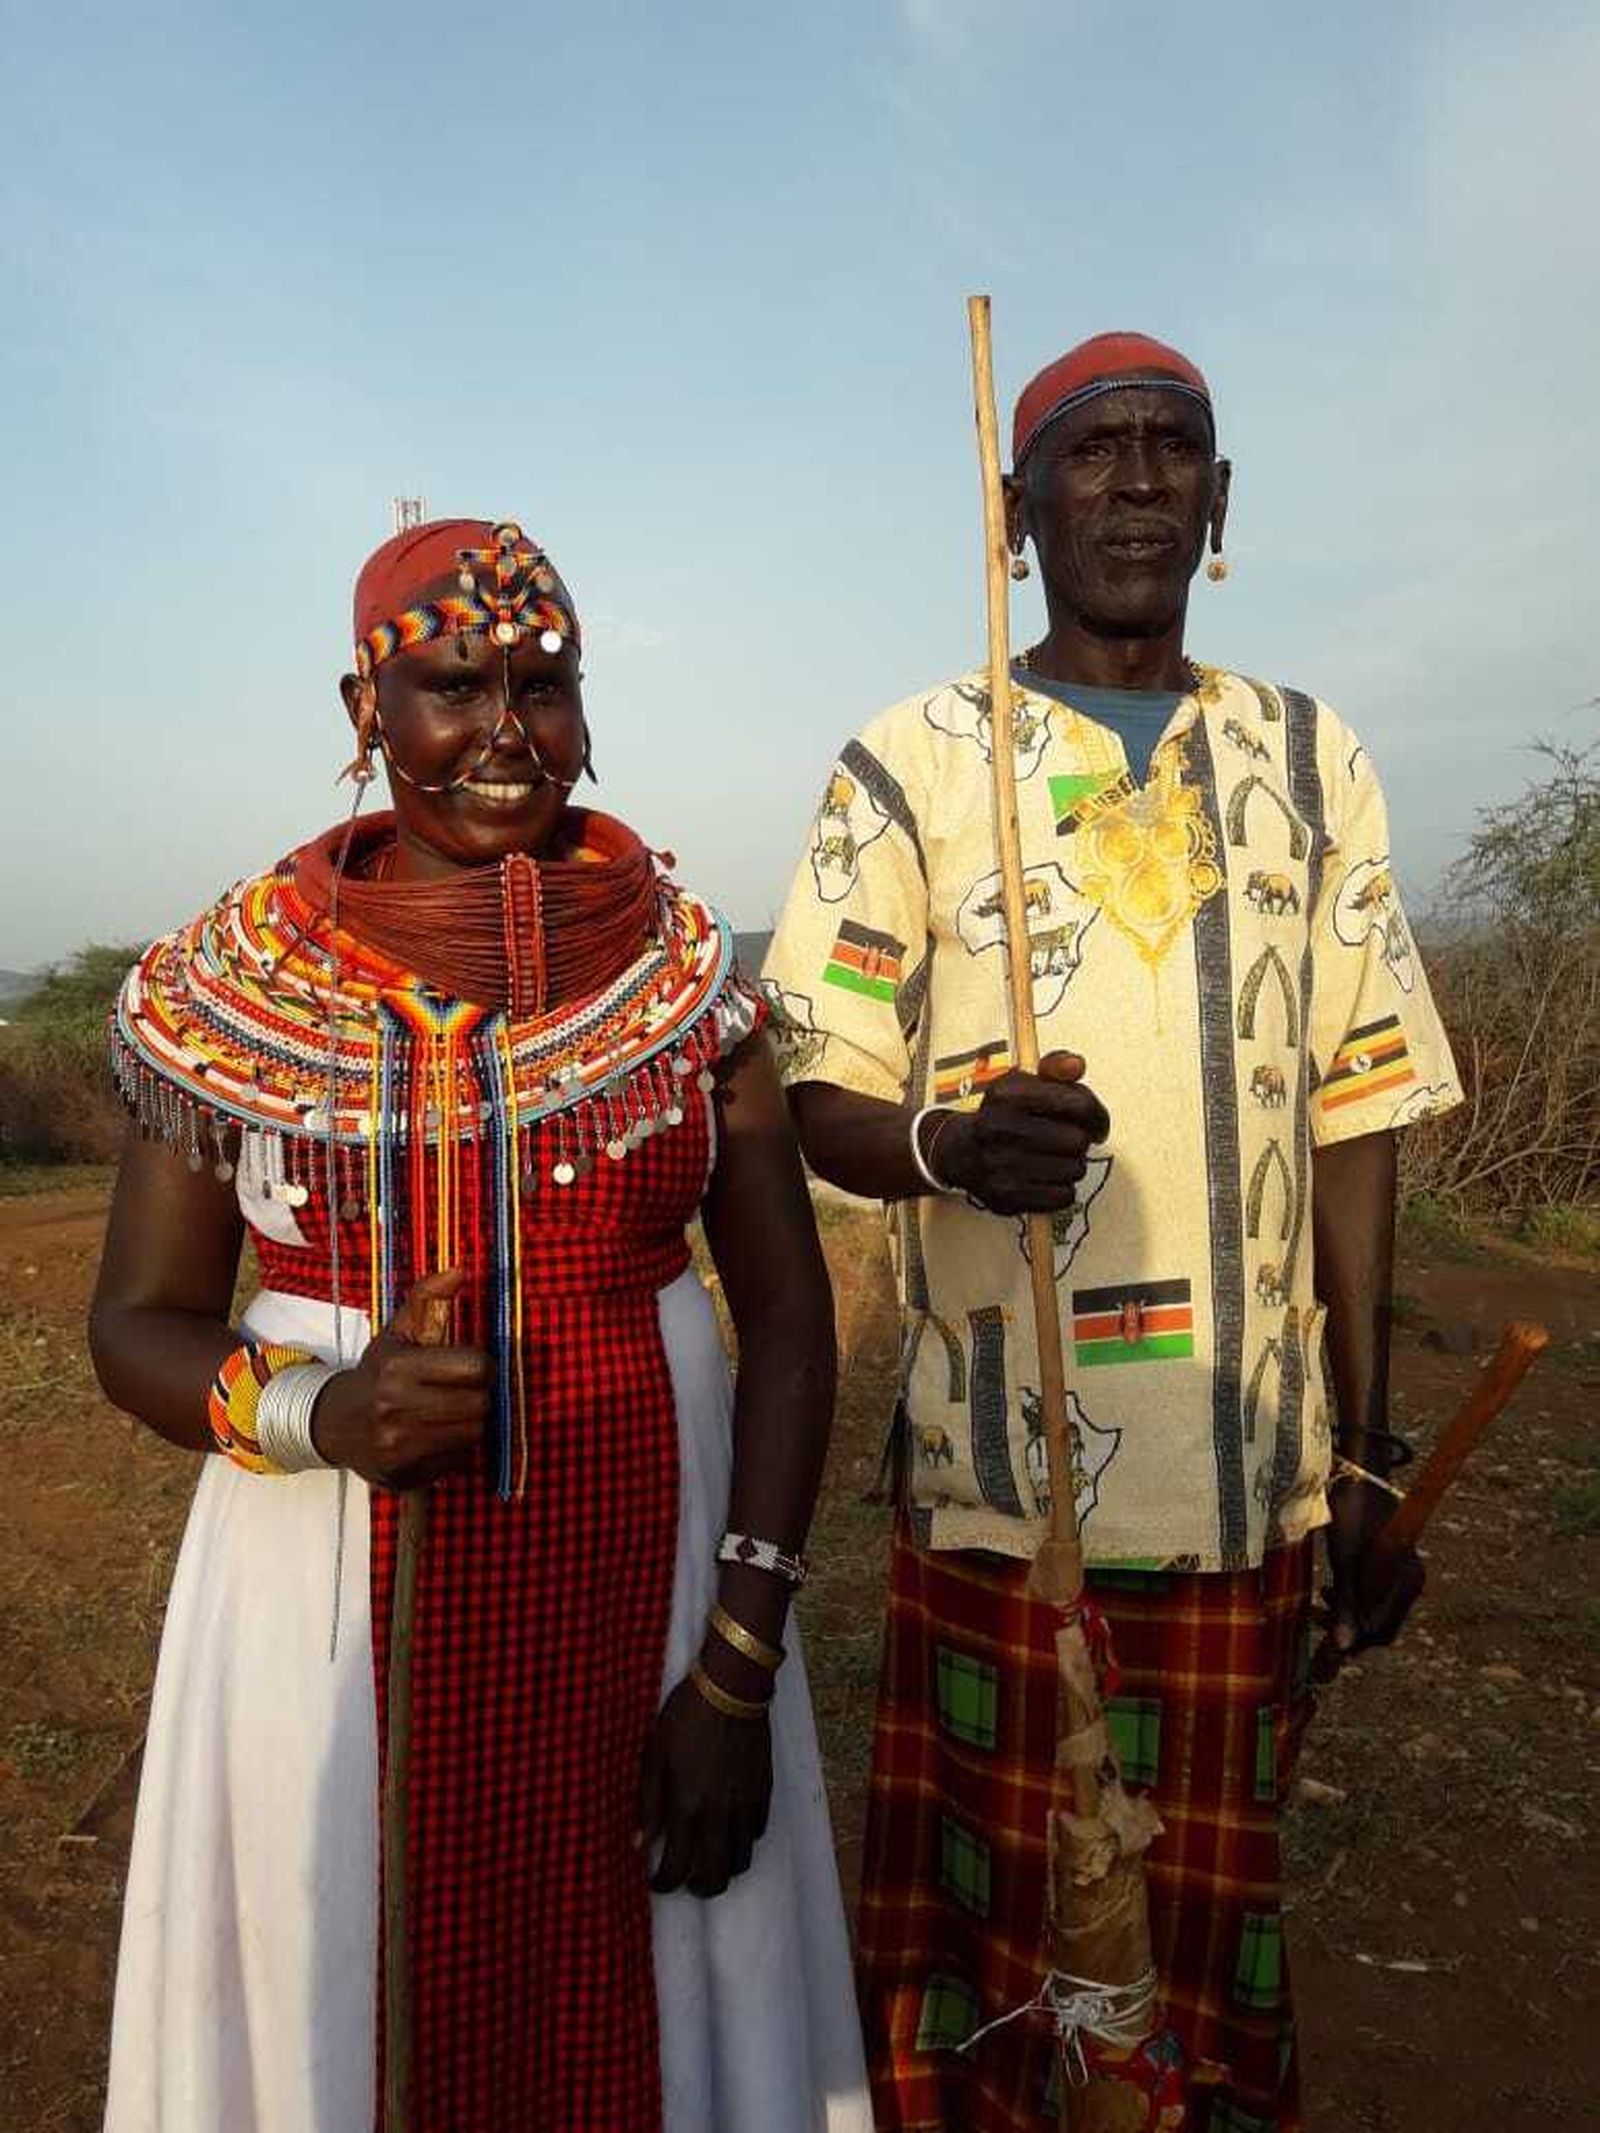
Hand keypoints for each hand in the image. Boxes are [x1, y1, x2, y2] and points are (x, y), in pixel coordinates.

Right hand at [309, 1268, 488, 1489]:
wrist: (334, 1424)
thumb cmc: (377, 1374)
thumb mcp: (397, 1333)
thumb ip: (427, 1297)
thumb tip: (461, 1269)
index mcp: (398, 1367)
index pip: (475, 1366)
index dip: (482, 1366)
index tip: (471, 1366)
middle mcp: (395, 1408)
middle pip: (480, 1405)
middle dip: (480, 1396)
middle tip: (465, 1392)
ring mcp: (398, 1446)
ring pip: (473, 1434)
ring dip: (471, 1424)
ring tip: (451, 1413)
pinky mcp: (403, 1474)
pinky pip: (458, 1462)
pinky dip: (456, 1450)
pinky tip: (437, 1437)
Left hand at [640, 1673, 772, 1898]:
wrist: (732, 1688)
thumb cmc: (685, 1718)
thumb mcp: (655, 1756)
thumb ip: (648, 1804)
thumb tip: (639, 1843)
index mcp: (687, 1807)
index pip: (676, 1869)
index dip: (663, 1883)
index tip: (655, 1880)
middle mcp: (719, 1815)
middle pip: (715, 1878)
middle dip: (697, 1887)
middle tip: (684, 1878)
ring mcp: (746, 1805)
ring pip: (741, 1862)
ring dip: (722, 1868)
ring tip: (707, 1857)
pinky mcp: (764, 1792)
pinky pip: (756, 1834)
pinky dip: (742, 1841)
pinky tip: (728, 1827)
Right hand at [936, 1051, 1109, 1214]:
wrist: (960, 1152)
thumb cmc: (1003, 1115)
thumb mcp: (1023, 1082)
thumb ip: (1055, 1067)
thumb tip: (1078, 1065)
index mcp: (1008, 1094)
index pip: (1079, 1105)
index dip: (1097, 1115)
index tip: (1095, 1122)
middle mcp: (1001, 1129)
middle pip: (1078, 1141)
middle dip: (1079, 1141)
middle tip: (1067, 1141)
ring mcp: (1001, 1166)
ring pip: (1074, 1170)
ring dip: (1071, 1166)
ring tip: (1053, 1158)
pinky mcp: (1007, 1197)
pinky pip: (1063, 1196)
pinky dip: (1062, 1189)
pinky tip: (1046, 1178)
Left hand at [1320, 1474, 1424, 1666]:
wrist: (1356, 1476)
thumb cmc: (1350, 1514)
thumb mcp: (1345, 1562)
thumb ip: (1347, 1605)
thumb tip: (1343, 1648)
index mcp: (1406, 1580)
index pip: (1381, 1631)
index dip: (1351, 1638)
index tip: (1320, 1632)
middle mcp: (1411, 1580)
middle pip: (1380, 1624)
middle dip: (1348, 1624)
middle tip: (1315, 1614)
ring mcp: (1403, 1574)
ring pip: (1376, 1611)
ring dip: (1348, 1612)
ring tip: (1321, 1598)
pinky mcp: (1391, 1566)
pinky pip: (1375, 1596)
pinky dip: (1354, 1598)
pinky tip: (1332, 1589)